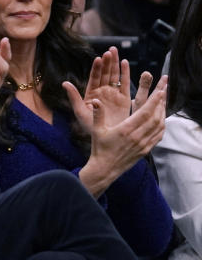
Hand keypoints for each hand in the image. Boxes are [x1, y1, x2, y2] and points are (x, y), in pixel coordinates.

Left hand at [62, 47, 130, 134]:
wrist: (106, 137)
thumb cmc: (90, 126)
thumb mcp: (80, 111)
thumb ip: (73, 96)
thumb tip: (64, 83)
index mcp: (91, 93)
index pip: (94, 77)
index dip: (96, 68)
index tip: (98, 58)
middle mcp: (103, 91)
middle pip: (106, 73)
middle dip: (107, 62)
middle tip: (110, 50)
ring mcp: (113, 94)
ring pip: (115, 76)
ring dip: (115, 64)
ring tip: (116, 52)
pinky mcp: (124, 99)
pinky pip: (125, 84)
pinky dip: (126, 74)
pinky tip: (125, 63)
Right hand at [78, 78, 167, 197]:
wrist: (105, 168)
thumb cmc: (100, 148)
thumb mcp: (96, 130)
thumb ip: (98, 114)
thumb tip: (95, 100)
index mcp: (126, 130)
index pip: (144, 113)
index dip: (154, 102)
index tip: (160, 91)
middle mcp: (137, 137)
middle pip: (155, 117)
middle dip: (161, 103)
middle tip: (164, 91)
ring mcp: (144, 144)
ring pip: (159, 126)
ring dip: (163, 113)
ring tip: (163, 102)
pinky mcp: (146, 149)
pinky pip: (158, 135)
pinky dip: (162, 125)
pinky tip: (161, 118)